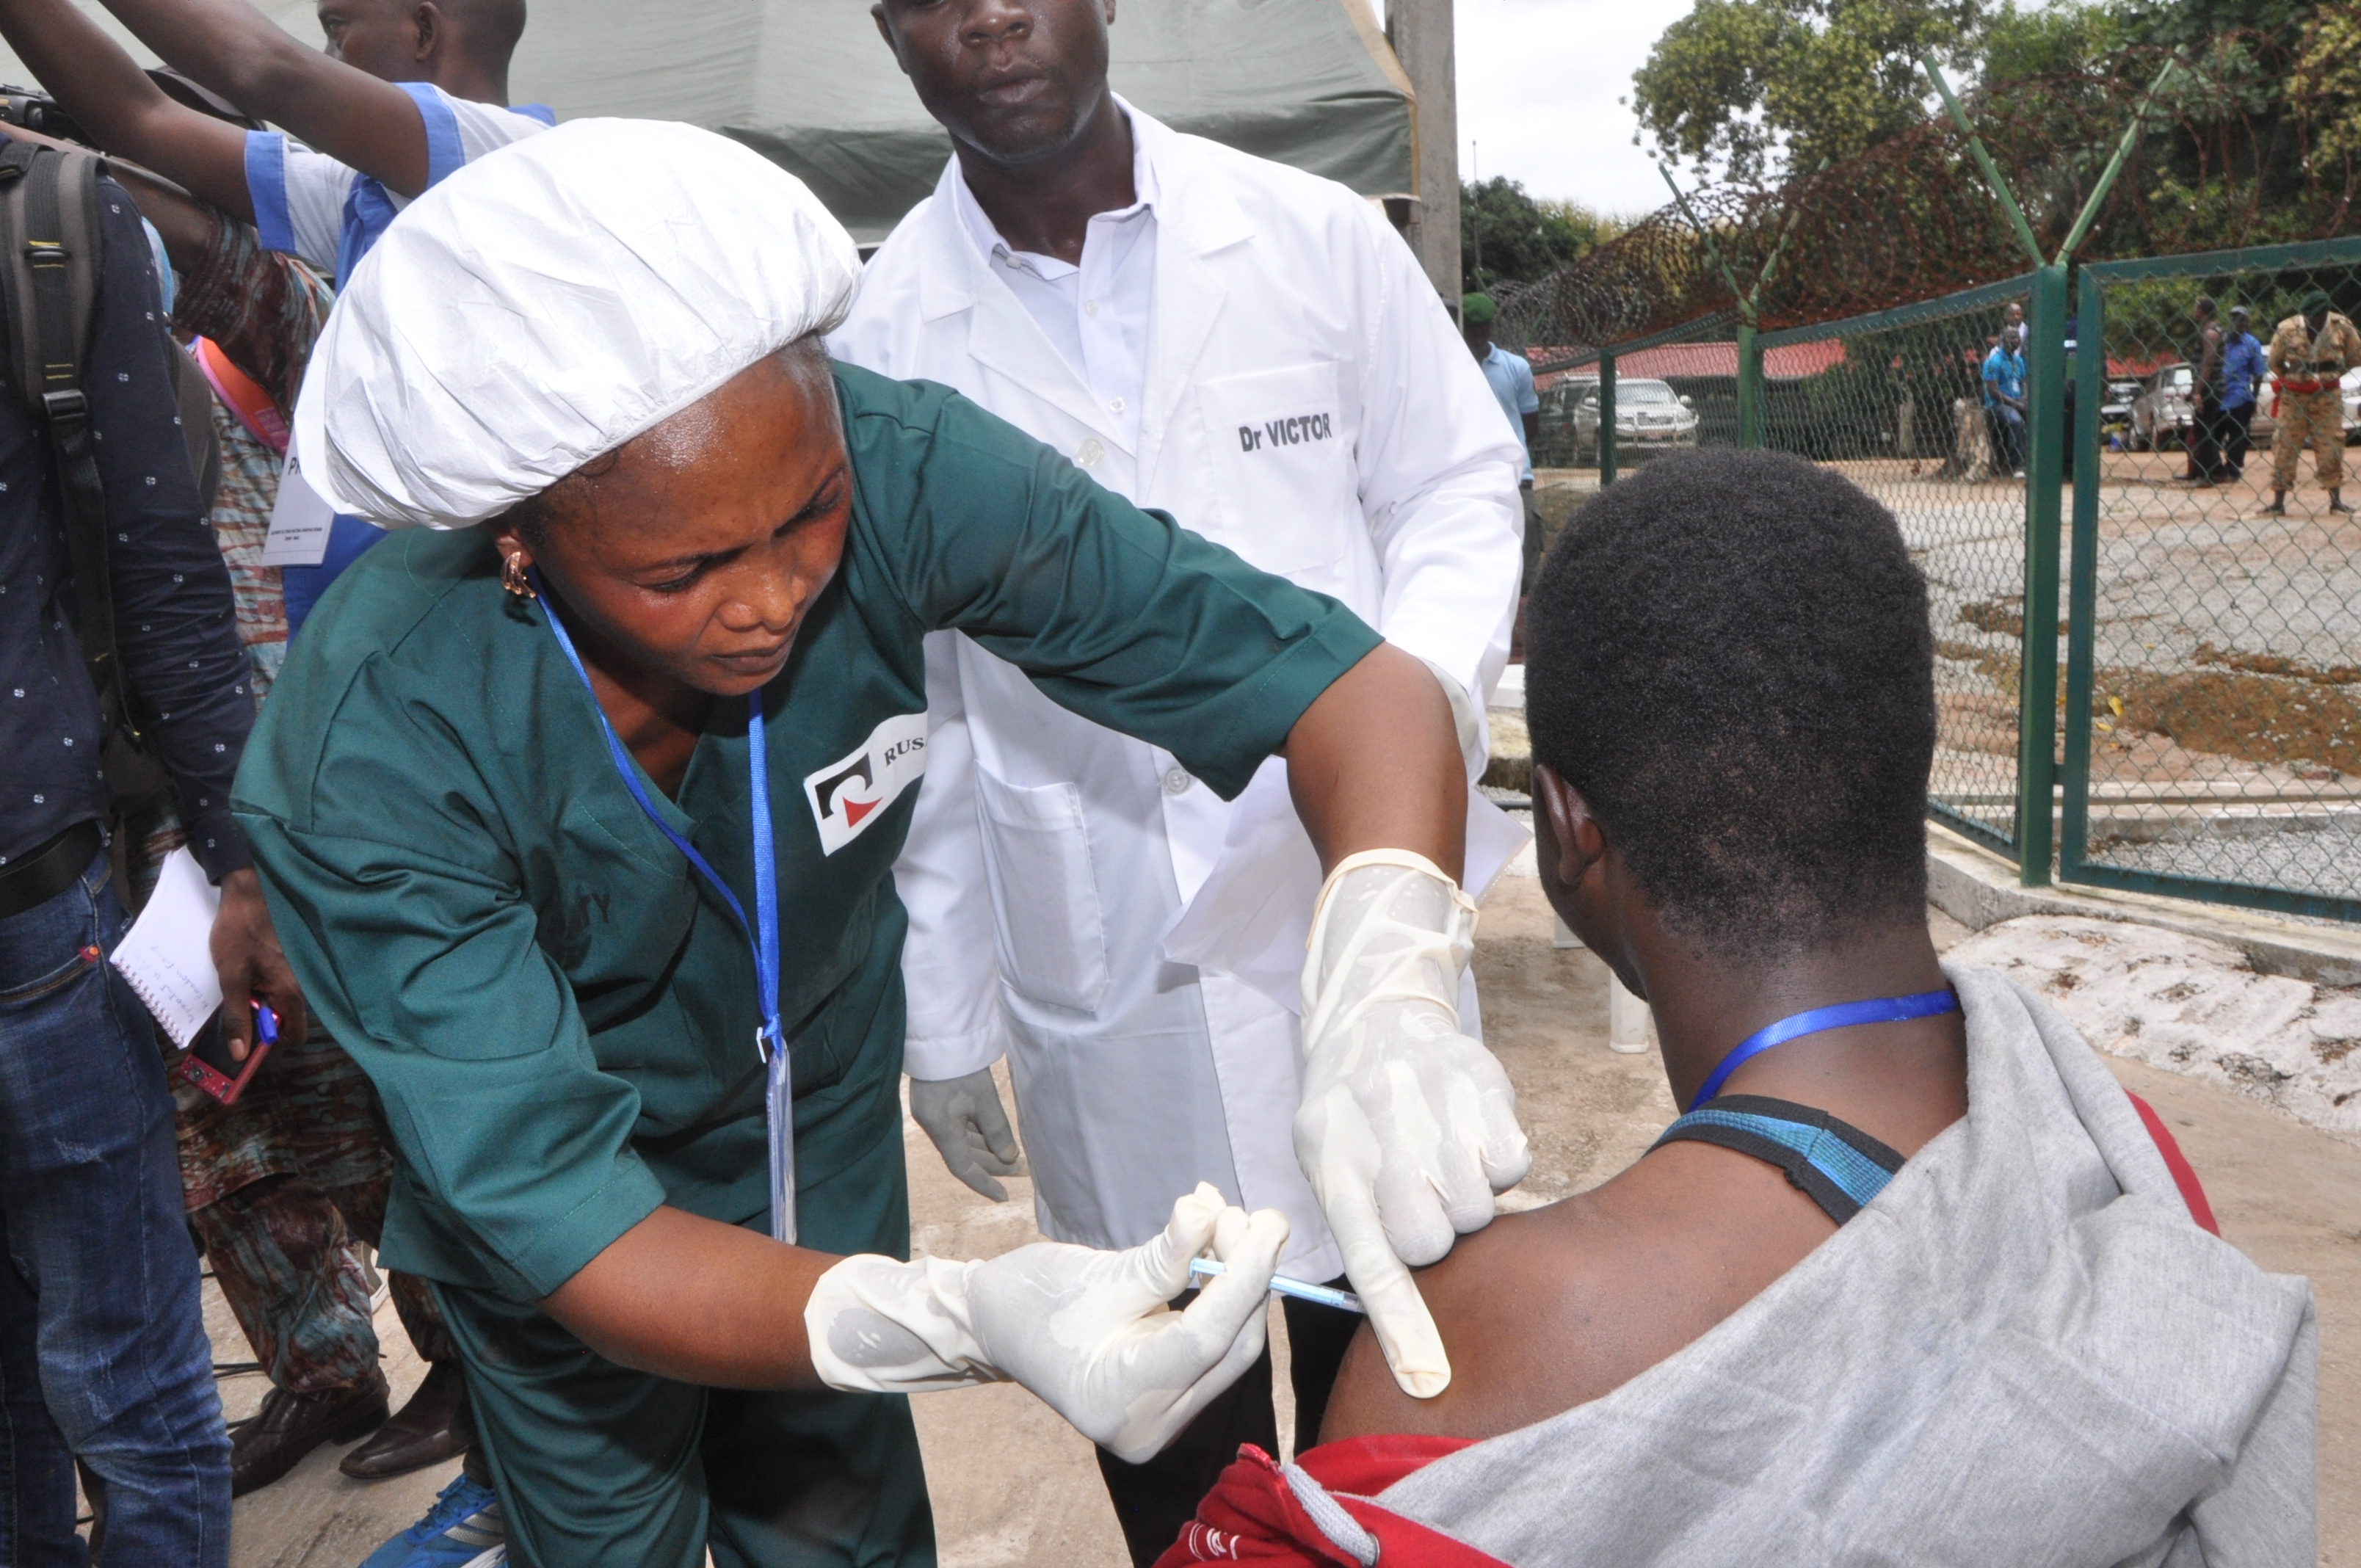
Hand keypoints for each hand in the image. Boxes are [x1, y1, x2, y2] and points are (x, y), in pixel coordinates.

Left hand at [210, 869, 306, 1059]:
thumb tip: (240, 1053)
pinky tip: (243, 973)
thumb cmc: (239, 933)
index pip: (294, 1035)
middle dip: (260, 1021)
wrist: (248, 893)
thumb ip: (237, 1017)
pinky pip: (276, 986)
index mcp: (289, 992)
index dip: (271, 1044)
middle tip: (235, 1008)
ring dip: (257, 1003)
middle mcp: (299, 985)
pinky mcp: (286, 962)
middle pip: (285, 1021)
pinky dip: (259, 988)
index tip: (247, 1040)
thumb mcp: (231, 978)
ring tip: (236, 987)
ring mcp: (294, 973)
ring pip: (278, 1003)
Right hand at [805, 1184, 1288, 1461]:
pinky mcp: (1171, 1400)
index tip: (1269, 1222)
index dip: (1245, 1275)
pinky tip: (1215, 1248)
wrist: (993, 1327)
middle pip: (1231, 1347)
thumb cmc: (1033, 1300)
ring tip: (1226, 1221)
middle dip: (1247, 1276)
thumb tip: (1214, 1209)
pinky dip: (1220, 1296)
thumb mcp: (1099, 1273)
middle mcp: (1149, 1424)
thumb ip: (1163, 1253)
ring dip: (1239, 1282)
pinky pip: (1214, 1346)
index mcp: (1121, 1400)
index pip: (1207, 1337)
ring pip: (1231, 1347)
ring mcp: (1162, 1419)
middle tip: (1244, 1215)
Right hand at [908, 1067, 1024, 1200]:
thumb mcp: (984, 1098)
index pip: (962, 1168)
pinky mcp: (937, 1103)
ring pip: (962, 1142)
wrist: (939, 1033)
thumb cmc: (961, 1065)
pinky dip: (978, 1135)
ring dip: (987, 1151)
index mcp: (940, 1128)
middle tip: (1022, 1170)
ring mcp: (934, 1114)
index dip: (983, 1184)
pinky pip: (959, 1128)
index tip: (1003, 1196)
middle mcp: (934, 1125)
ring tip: (1014, 1157)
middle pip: (964, 1155)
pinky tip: (995, 1138)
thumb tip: (1009, 1158)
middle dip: (992, 1165)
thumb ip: (997, 1131)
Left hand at [1295, 851, 1528, 1399]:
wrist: (1374, 1012)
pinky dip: (1502, 1160)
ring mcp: (1434, 1106)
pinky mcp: (1482, 1084)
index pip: (1371, 1258)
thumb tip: (1404, 1311)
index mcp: (1333, 1163)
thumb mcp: (1326, 1160)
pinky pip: (1514, 1163)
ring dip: (1470, 1195)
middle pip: (1435, 1240)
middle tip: (1425, 1197)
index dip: (1403, 1324)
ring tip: (1442, 1155)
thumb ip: (1362, 1226)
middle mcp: (1381, 1134)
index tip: (1427, 1378)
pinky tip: (1472, 1132)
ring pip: (1480, 1206)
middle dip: (1437, 1234)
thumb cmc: (1349, 1107)